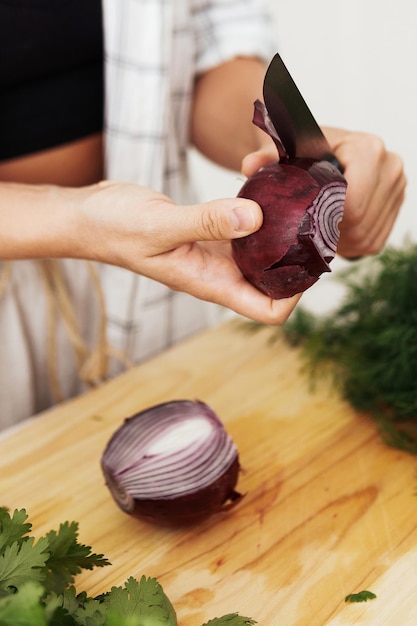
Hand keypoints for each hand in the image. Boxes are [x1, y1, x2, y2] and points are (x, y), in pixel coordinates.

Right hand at [79, 181, 300, 323]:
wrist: (91, 217)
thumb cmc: (116, 229)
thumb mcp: (160, 225)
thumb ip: (207, 223)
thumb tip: (256, 218)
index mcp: (210, 284)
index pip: (268, 311)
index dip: (295, 296)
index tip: (308, 263)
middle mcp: (219, 273)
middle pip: (275, 285)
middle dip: (300, 264)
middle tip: (317, 228)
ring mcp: (216, 254)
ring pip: (264, 256)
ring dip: (284, 238)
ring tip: (302, 207)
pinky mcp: (211, 232)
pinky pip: (247, 230)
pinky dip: (262, 216)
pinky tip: (269, 193)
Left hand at [242, 129, 405, 258]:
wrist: (317, 149)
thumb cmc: (299, 151)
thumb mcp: (282, 151)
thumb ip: (266, 157)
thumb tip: (250, 165)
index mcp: (367, 149)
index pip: (353, 204)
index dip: (326, 221)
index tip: (302, 222)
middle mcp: (390, 167)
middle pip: (362, 224)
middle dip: (332, 236)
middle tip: (306, 234)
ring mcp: (397, 188)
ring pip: (368, 237)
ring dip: (340, 245)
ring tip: (316, 235)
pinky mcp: (395, 207)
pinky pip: (374, 243)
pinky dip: (351, 247)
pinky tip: (331, 237)